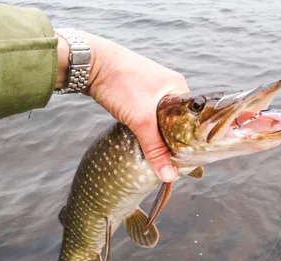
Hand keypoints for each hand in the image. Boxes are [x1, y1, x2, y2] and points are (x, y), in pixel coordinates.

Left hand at [56, 32, 189, 182]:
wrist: (89, 63)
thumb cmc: (120, 84)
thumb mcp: (141, 119)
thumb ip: (155, 148)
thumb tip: (169, 176)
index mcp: (179, 88)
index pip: (191, 121)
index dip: (187, 142)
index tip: (183, 161)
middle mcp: (170, 87)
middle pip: (176, 121)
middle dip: (171, 140)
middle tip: (169, 161)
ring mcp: (153, 89)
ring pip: (161, 119)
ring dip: (157, 134)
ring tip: (157, 153)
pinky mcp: (138, 93)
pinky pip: (148, 115)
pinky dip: (147, 127)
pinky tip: (144, 138)